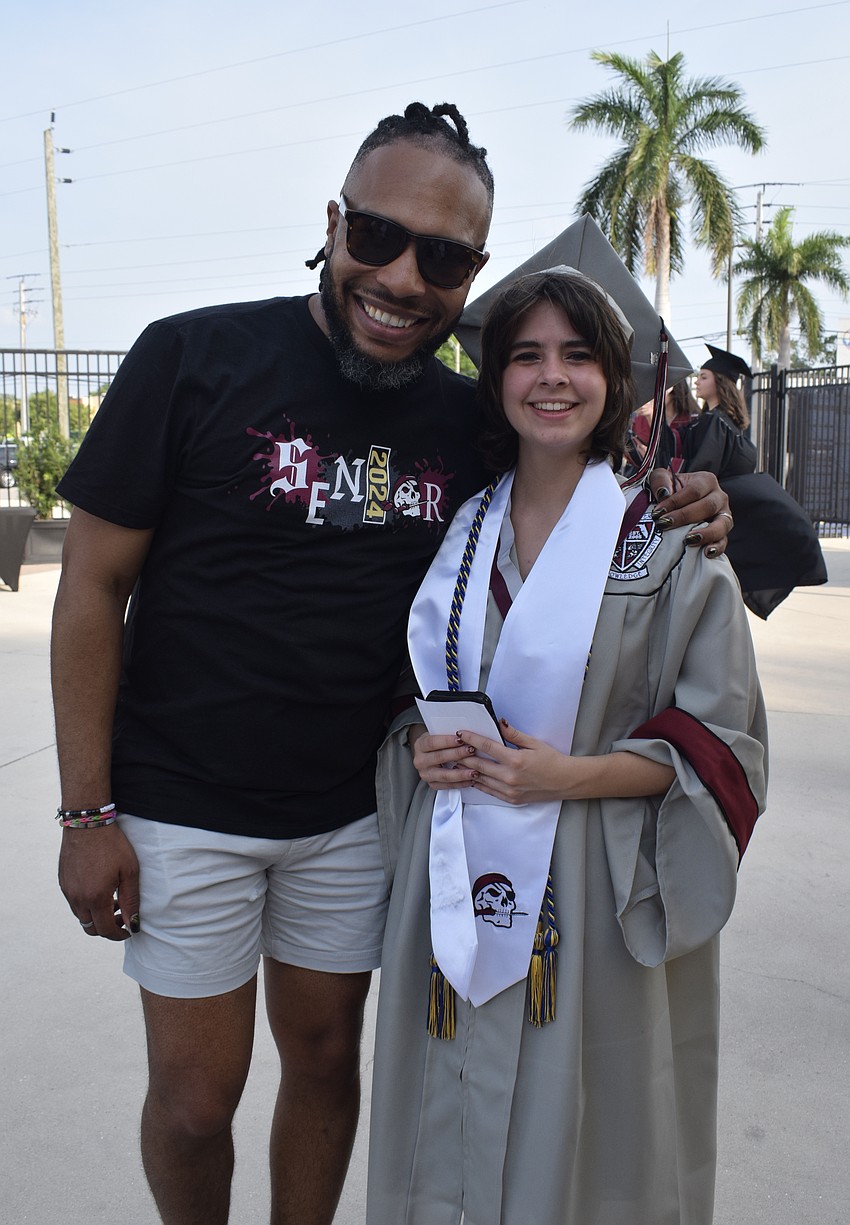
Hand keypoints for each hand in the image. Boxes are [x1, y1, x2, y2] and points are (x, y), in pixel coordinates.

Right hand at [59, 823, 140, 939]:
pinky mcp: (63, 882)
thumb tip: (134, 924)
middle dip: (107, 928)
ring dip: (97, 916)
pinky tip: (100, 890)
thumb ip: (131, 901)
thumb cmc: (112, 845)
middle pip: (90, 928)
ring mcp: (68, 891)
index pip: (105, 930)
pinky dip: (87, 904)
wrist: (87, 824)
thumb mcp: (129, 872)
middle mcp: (77, 898)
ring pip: (81, 916)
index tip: (129, 929)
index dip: (118, 934)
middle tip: (122, 916)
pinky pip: (74, 903)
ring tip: (113, 901)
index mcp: (95, 898)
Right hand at [412, 731, 479, 789]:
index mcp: (420, 746)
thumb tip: (466, 735)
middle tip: (471, 751)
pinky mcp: (432, 784)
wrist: (429, 755)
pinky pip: (447, 786)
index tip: (461, 739)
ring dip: (461, 773)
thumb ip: (448, 735)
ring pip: (444, 775)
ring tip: (474, 771)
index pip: (432, 743)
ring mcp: (425, 774)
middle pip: (439, 758)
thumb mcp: (438, 735)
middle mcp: (420, 761)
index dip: (447, 741)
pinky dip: (460, 783)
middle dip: (457, 754)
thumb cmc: (438, 743)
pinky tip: (470, 780)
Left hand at [453, 722, 571, 804]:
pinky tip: (471, 777)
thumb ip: (514, 734)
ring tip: (456, 762)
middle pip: (478, 765)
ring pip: (480, 780)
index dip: (472, 739)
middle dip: (463, 755)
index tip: (461, 733)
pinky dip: (478, 783)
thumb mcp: (534, 743)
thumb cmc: (552, 761)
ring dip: (467, 771)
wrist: (565, 782)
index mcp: (515, 760)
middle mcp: (510, 777)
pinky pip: (488, 791)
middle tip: (452, 748)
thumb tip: (500, 723)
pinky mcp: (511, 799)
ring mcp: (509, 790)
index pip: (487, 747)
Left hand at [649, 469, 731, 556]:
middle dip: (685, 517)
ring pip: (722, 524)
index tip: (658, 512)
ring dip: (706, 533)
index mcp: (706, 481)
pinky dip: (717, 547)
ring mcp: (723, 516)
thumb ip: (660, 480)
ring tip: (689, 540)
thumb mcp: (662, 479)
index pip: (694, 490)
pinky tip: (706, 552)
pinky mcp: (722, 533)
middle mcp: (719, 497)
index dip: (676, 501)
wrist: (677, 506)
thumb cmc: (670, 490)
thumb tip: (663, 493)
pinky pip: (724, 541)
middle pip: (707, 506)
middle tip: (665, 524)